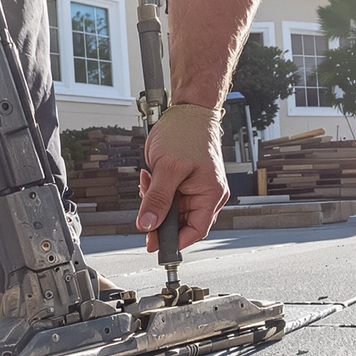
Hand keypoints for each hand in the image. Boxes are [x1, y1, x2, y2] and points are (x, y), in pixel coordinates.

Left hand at [136, 105, 227, 252]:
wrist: (187, 110)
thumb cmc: (187, 132)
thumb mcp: (168, 168)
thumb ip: (157, 199)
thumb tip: (149, 225)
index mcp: (211, 194)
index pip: (196, 229)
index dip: (175, 240)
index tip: (156, 245)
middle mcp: (206, 194)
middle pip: (182, 222)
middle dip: (160, 217)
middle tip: (144, 211)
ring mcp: (195, 188)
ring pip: (171, 210)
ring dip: (155, 202)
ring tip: (148, 182)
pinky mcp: (184, 182)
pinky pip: (168, 198)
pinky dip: (155, 192)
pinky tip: (150, 177)